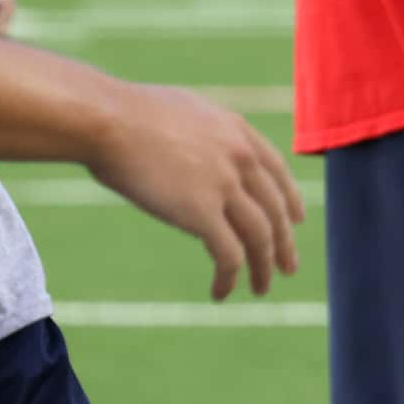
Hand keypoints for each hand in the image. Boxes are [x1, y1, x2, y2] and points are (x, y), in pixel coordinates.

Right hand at [85, 81, 305, 300]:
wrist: (107, 119)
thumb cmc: (125, 113)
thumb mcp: (180, 111)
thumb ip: (201, 133)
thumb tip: (196, 148)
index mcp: (235, 130)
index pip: (276, 170)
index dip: (290, 198)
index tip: (297, 220)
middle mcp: (239, 157)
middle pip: (274, 208)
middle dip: (284, 242)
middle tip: (288, 267)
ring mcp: (224, 185)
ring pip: (260, 237)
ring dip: (263, 268)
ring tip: (261, 288)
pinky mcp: (202, 213)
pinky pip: (229, 256)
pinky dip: (229, 278)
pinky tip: (221, 292)